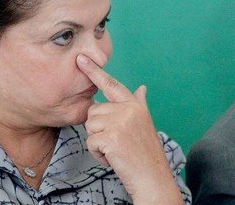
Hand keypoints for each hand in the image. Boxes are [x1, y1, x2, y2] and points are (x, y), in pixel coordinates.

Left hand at [76, 55, 181, 203]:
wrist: (153, 176)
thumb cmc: (146, 152)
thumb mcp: (144, 123)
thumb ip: (139, 103)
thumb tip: (141, 88)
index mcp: (135, 105)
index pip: (111, 84)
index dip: (95, 71)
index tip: (81, 58)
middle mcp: (128, 109)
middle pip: (94, 111)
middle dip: (99, 129)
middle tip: (117, 141)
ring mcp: (120, 122)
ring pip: (90, 126)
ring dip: (98, 142)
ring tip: (116, 149)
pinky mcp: (112, 137)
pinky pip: (91, 142)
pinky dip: (98, 153)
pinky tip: (114, 157)